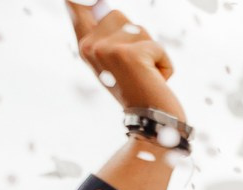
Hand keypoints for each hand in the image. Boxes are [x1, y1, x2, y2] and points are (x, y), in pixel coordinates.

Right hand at [71, 6, 182, 120]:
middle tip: (136, 70)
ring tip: (146, 76)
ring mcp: (108, 49)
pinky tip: (156, 83)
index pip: (76, 5)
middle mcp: (91, 45)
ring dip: (152, 52)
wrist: (152, 125)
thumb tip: (89, 0)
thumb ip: (106, 34)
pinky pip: (158, 47)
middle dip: (137, 39)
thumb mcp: (115, 62)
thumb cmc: (137, 93)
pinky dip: (166, 65)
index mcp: (84, 45)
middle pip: (120, 16)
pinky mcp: (131, 54)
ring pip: (141, 30)